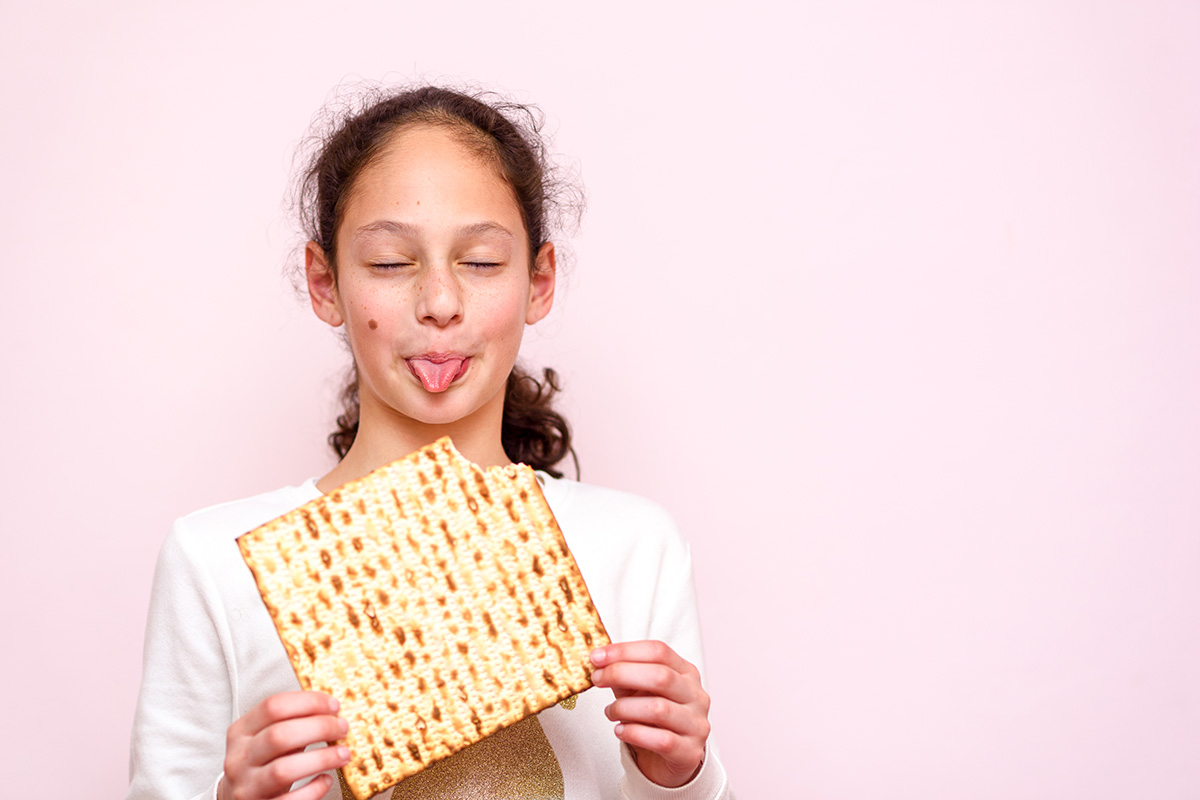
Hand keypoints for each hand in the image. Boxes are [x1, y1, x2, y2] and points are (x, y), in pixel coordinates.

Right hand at [219, 691, 350, 799]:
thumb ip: (292, 723)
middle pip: (279, 735)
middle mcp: (239, 758)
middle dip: (319, 727)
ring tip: (343, 754)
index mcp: (240, 732)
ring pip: (283, 770)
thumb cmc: (264, 763)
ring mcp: (247, 787)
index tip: (334, 705)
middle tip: (342, 728)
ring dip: (321, 759)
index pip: (272, 706)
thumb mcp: (267, 738)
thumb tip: (332, 711)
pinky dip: (313, 789)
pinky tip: (326, 780)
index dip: (308, 702)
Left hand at [590, 641, 711, 787]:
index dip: (626, 651)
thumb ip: (623, 674)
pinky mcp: (689, 752)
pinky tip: (620, 731)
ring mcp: (696, 724)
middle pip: (661, 676)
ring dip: (625, 708)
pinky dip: (633, 733)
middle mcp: (696, 695)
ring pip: (659, 709)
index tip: (596, 656)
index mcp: (686, 673)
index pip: (659, 651)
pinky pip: (660, 740)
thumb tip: (598, 661)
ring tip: (609, 711)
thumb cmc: (651, 719)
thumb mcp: (638, 691)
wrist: (666, 760)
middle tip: (597, 679)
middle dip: (622, 674)